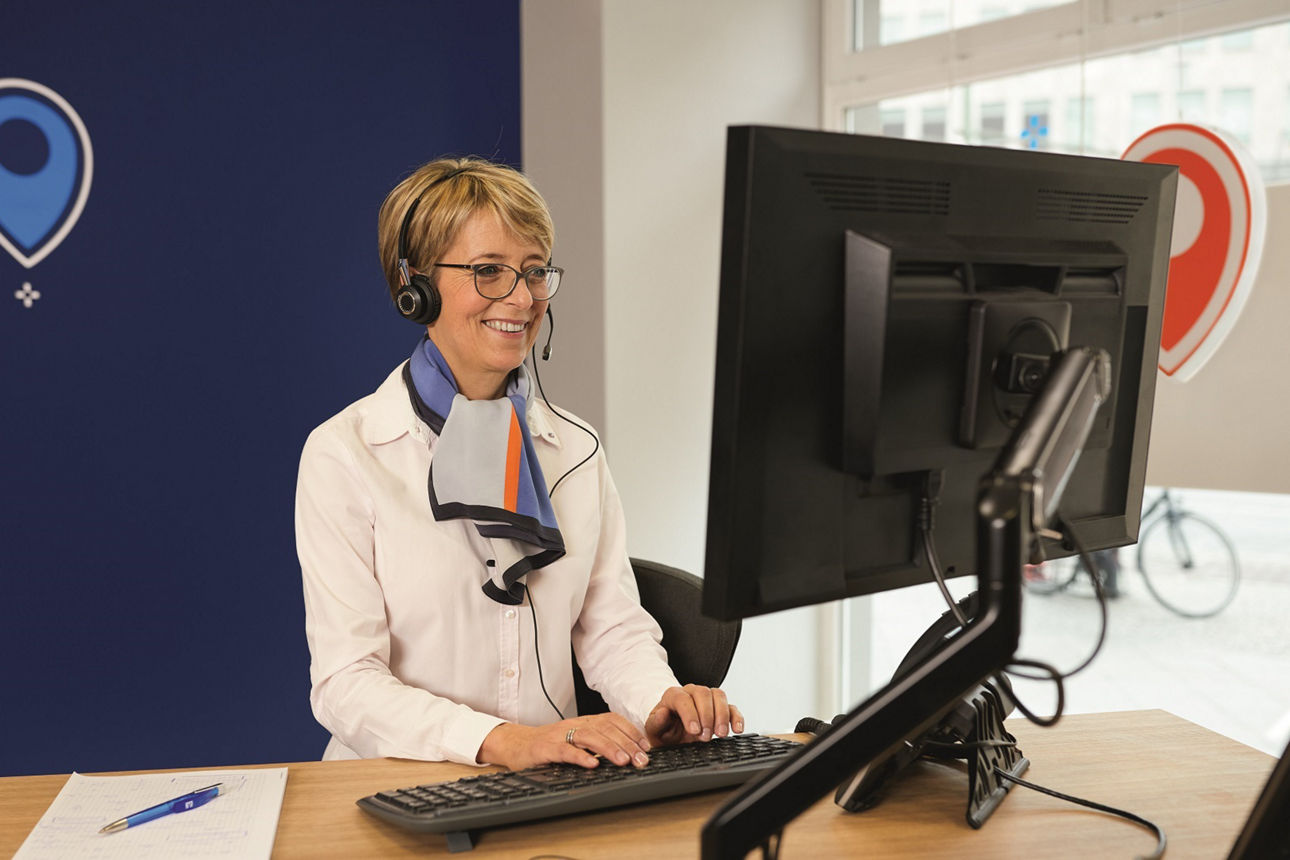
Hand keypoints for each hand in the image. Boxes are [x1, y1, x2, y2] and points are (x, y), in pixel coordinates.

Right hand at [478, 712, 651, 770]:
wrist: (515, 744)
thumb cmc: (548, 745)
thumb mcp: (575, 740)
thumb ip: (597, 743)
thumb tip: (628, 753)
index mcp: (583, 721)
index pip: (612, 720)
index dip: (631, 732)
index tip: (646, 746)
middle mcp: (574, 724)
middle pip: (604, 728)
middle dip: (626, 743)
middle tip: (642, 759)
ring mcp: (559, 735)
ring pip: (588, 736)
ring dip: (609, 748)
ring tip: (624, 760)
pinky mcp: (545, 748)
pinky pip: (564, 750)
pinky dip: (580, 756)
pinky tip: (592, 764)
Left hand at [644, 684, 744, 747]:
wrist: (671, 738)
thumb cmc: (662, 733)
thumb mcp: (653, 731)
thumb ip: (656, 722)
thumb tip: (663, 712)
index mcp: (673, 696)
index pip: (683, 698)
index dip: (690, 713)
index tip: (694, 730)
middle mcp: (691, 692)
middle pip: (703, 693)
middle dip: (707, 716)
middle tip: (705, 736)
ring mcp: (707, 699)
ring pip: (719, 696)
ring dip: (722, 715)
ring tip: (720, 734)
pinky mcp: (720, 709)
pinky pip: (732, 707)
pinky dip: (736, 717)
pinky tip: (737, 729)